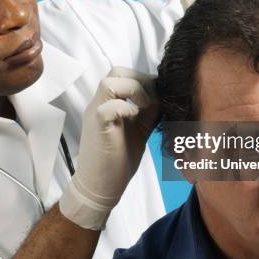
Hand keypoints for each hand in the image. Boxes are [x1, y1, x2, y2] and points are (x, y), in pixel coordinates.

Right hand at [59, 67, 158, 229]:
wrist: (99, 187)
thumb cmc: (118, 160)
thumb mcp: (138, 129)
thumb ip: (148, 111)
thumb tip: (164, 95)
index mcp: (108, 103)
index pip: (122, 74)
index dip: (142, 79)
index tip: (157, 96)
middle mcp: (99, 104)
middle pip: (116, 71)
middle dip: (139, 80)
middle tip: (151, 101)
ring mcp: (95, 113)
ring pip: (109, 82)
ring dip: (133, 91)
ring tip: (144, 108)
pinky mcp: (97, 127)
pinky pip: (108, 107)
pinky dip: (126, 109)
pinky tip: (134, 120)